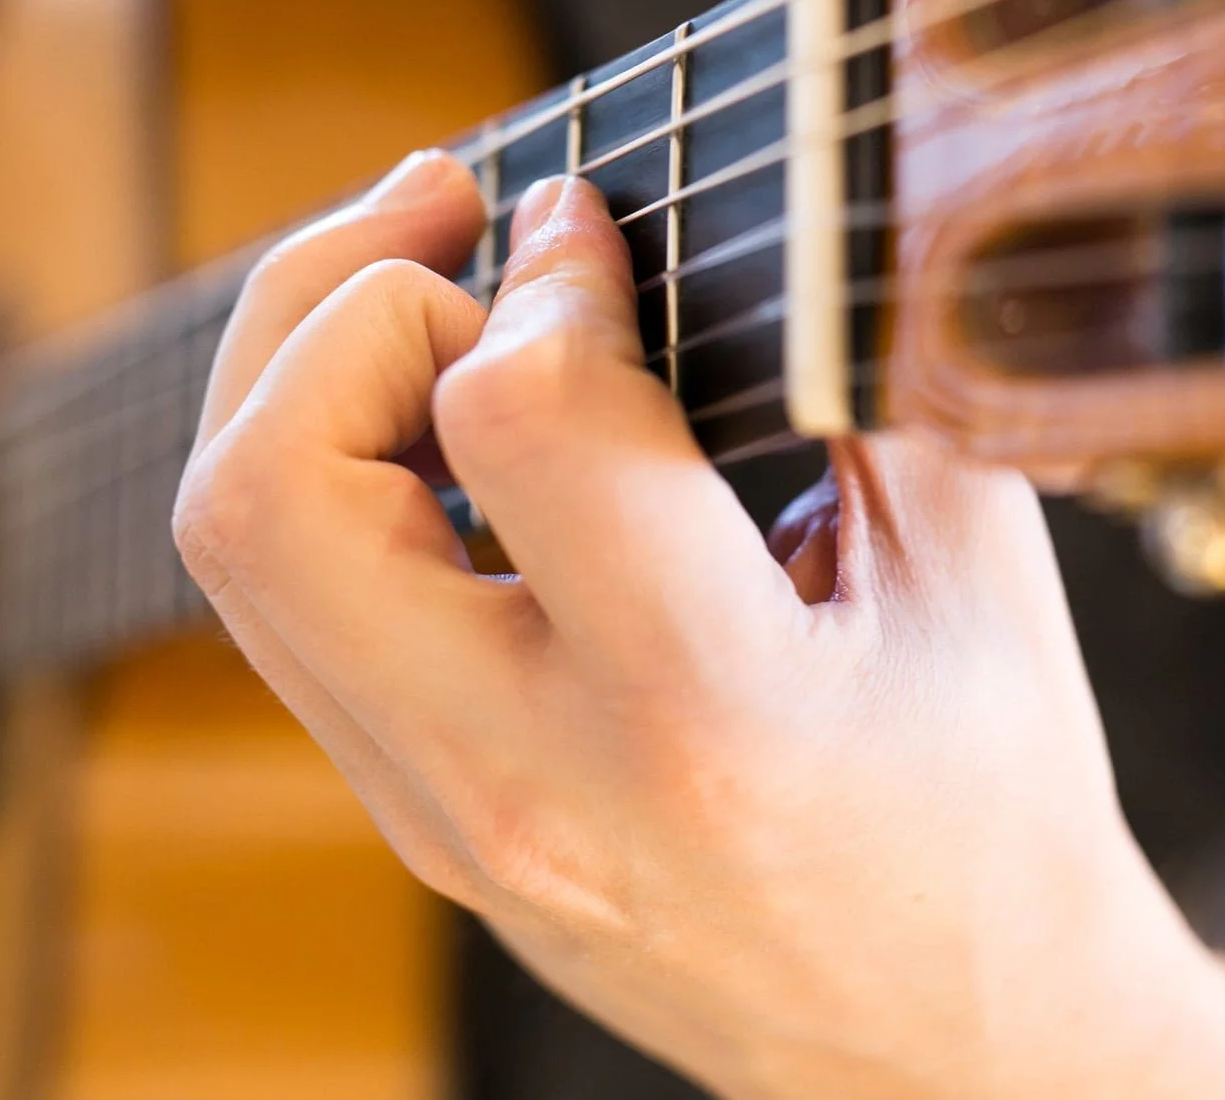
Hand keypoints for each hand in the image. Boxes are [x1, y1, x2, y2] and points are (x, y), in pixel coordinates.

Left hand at [175, 153, 1224, 1098]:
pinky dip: (324, 461)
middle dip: (334, 294)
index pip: (515, 418)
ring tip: (424, 279)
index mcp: (706, 716)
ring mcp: (446, 818)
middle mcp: (530, 783)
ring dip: (299, 366)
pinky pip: (288, 604)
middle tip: (448, 213)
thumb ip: (848, 365)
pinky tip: (430, 403)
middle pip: (267, 494)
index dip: (545, 268)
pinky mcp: (415, 818)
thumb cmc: (988, 806)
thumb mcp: (971, 568)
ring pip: (236, 547)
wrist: (945, 1047)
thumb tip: (711, 208)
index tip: (592, 220)